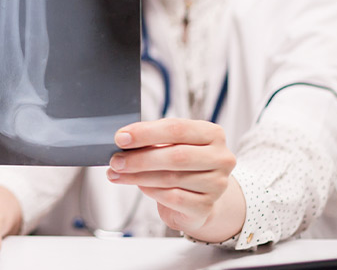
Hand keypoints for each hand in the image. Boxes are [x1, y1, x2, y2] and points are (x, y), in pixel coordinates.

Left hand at [107, 118, 244, 241]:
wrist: (197, 198)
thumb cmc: (181, 164)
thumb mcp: (171, 145)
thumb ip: (152, 139)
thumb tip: (123, 139)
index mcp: (212, 134)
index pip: (177, 128)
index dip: (146, 132)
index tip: (121, 137)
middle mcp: (220, 158)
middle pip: (176, 155)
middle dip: (140, 158)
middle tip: (116, 160)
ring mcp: (217, 184)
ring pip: (171, 178)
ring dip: (138, 176)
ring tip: (117, 174)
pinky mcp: (206, 206)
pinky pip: (173, 197)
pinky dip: (151, 191)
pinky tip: (139, 186)